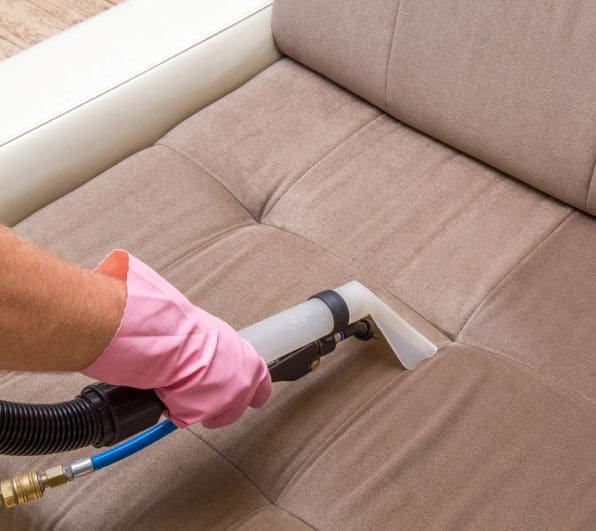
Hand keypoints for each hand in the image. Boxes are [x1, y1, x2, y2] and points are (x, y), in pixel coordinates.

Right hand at [82, 250, 270, 427]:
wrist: (166, 338)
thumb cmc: (184, 327)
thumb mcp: (210, 331)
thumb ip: (217, 345)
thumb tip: (204, 337)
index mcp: (248, 359)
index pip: (262, 382)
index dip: (255, 390)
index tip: (254, 395)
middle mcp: (242, 382)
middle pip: (241, 405)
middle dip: (226, 405)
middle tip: (209, 398)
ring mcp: (224, 400)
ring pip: (215, 415)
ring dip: (200, 408)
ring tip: (182, 393)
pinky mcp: (202, 413)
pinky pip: (186, 417)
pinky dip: (175, 409)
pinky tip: (168, 395)